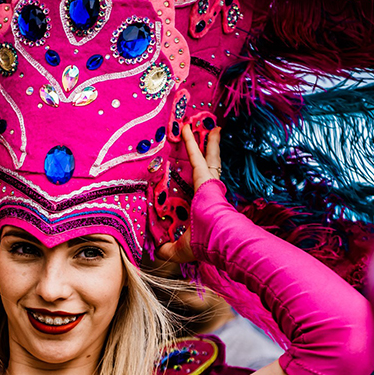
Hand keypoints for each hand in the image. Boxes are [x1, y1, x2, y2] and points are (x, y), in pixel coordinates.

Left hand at [156, 124, 222, 263]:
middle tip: (207, 138)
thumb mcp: (178, 249)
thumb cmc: (201, 244)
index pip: (199, 190)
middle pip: (207, 167)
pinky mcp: (204, 175)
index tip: (195, 174)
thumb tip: (157, 249)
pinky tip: (185, 127)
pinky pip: (195, 153)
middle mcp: (208, 192)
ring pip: (205, 156)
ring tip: (202, 125)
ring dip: (202, 140)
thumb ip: (166, 248)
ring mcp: (208, 182)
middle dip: (207, 152)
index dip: (197, 181)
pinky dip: (190, 140)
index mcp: (204, 206)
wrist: (216, 239)